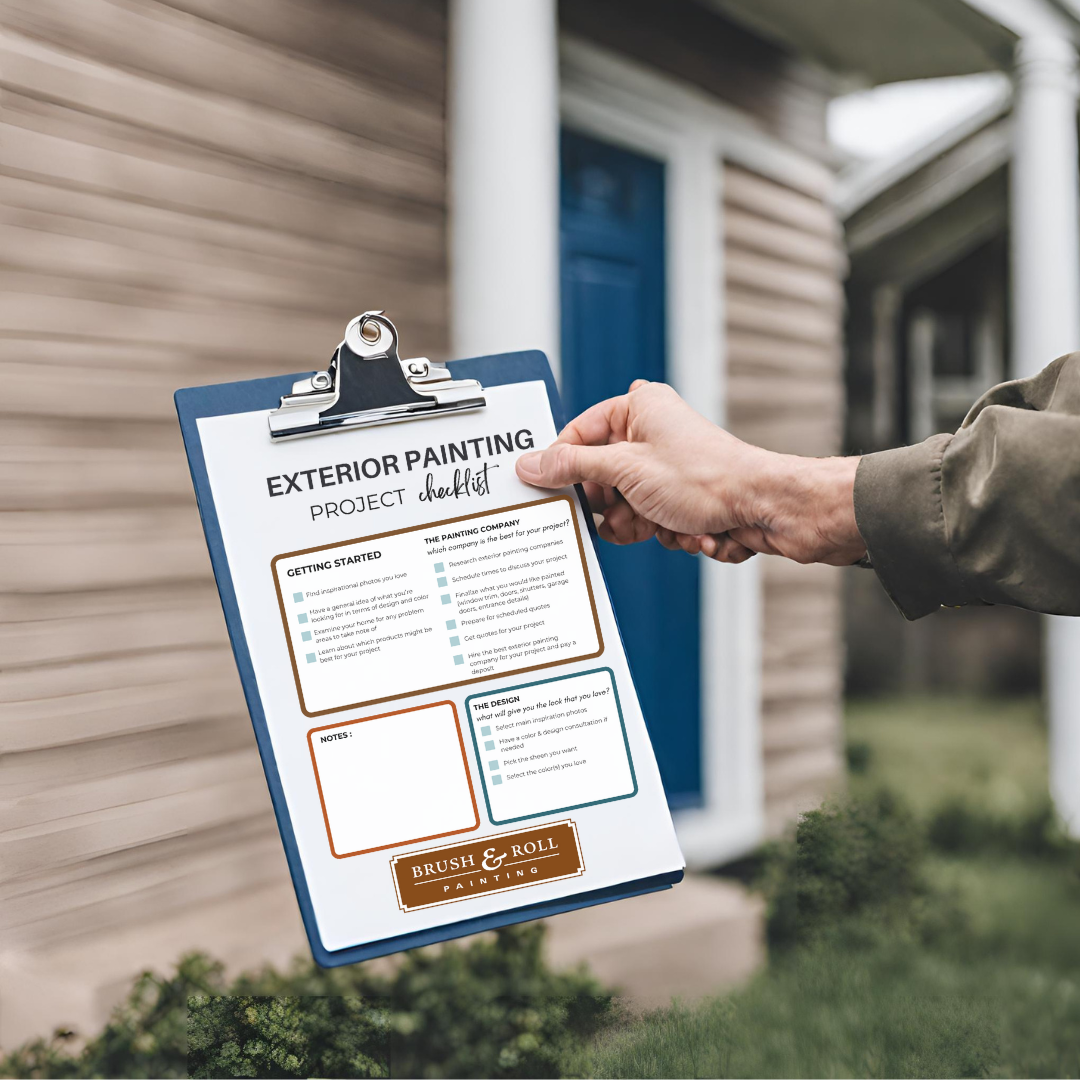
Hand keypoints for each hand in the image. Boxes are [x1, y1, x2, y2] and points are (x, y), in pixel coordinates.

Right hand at [515, 380, 865, 565]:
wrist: (766, 510)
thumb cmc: (709, 478)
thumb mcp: (626, 469)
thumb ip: (572, 467)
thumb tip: (530, 464)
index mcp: (638, 408)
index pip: (578, 435)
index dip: (564, 467)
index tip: (547, 491)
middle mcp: (652, 433)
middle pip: (599, 476)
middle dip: (612, 505)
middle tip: (624, 511)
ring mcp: (667, 468)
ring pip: (624, 506)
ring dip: (641, 523)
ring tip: (665, 521)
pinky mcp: (681, 498)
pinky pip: (650, 521)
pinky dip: (665, 532)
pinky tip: (688, 528)